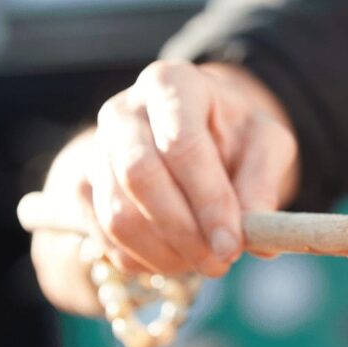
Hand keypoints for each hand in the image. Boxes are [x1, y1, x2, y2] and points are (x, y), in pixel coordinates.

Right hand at [81, 60, 298, 278]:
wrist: (200, 135)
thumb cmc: (234, 135)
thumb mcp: (266, 145)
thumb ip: (263, 184)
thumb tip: (259, 239)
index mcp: (172, 83)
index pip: (181, 143)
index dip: (208, 200)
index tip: (232, 244)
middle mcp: (123, 110)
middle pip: (140, 176)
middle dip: (182, 231)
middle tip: (219, 261)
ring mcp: (95, 148)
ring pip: (117, 214)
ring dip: (163, 253)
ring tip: (204, 262)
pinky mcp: (81, 186)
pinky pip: (102, 235)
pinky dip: (140, 260)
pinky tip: (175, 260)